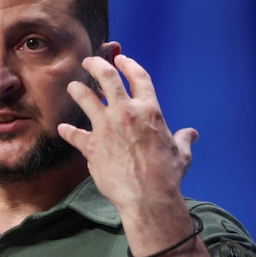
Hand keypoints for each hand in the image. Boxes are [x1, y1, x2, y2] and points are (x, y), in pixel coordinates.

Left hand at [59, 54, 197, 220]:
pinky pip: (75, 134)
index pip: (138, 77)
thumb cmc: (168, 175)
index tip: (120, 59)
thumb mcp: (181, 153)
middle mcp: (126, 113)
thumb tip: (192, 135)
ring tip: (73, 86)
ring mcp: (106, 128)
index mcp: (150, 110)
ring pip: (85, 98)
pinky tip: (63, 128)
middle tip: (88, 61)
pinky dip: (68, 131)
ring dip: (77, 89)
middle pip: (107, 77)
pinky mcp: (92, 146)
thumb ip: (183, 139)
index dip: (128, 64)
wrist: (149, 197)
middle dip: (95, 64)